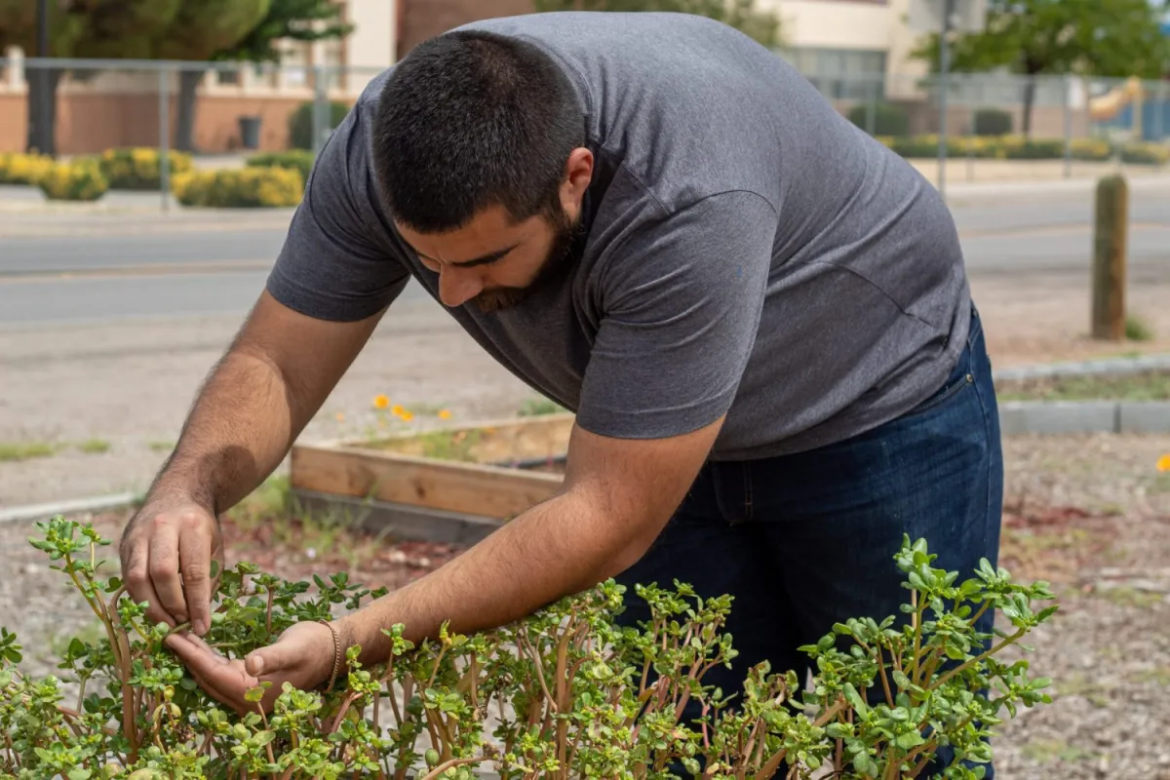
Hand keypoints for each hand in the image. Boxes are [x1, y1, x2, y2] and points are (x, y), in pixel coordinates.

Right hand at [119, 499, 223, 634]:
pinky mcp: (124, 545)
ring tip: (166, 624)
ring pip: (138, 577)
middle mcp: (162, 527)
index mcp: (192, 526)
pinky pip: (128, 578)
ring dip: (152, 607)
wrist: (175, 496)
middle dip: (172, 605)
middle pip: (162, 573)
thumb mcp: (215, 547)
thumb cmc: (200, 528)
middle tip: (182, 624)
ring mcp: (139, 535)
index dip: (197, 603)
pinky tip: (154, 610)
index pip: (194, 571)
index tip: (203, 626)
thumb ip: (209, 578)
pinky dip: (140, 599)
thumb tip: (199, 616)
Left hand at [165, 621, 335, 714]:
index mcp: (255, 694)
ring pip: (211, 676)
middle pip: (207, 678)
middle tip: (165, 632)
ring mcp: (248, 694)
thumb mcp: (293, 648)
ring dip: (194, 658)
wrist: (332, 650)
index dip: (191, 656)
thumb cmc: (314, 646)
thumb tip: (250, 664)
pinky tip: (198, 645)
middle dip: (186, 657)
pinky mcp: (250, 684)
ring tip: (177, 636)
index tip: (171, 637)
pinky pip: (221, 673)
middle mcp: (248, 700)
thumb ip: (270, 657)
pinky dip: (207, 659)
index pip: (213, 674)